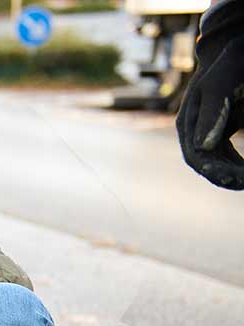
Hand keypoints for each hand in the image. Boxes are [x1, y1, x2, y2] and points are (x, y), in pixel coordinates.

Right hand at [177, 25, 243, 188]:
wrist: (235, 48)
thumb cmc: (229, 64)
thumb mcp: (220, 86)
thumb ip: (211, 115)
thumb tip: (203, 148)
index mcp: (188, 122)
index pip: (196, 156)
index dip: (214, 170)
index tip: (236, 178)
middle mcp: (193, 131)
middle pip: (205, 164)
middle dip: (226, 176)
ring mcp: (207, 132)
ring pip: (216, 162)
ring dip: (232, 174)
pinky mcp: (221, 131)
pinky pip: (226, 155)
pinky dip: (236, 165)